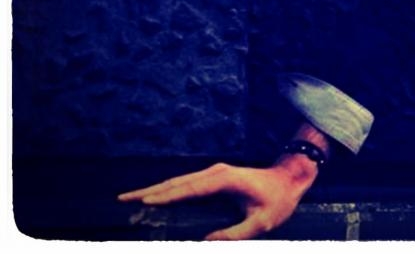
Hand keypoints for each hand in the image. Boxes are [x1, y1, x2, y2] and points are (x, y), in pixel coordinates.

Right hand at [118, 154, 318, 239]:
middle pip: (176, 182)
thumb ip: (235, 235)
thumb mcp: (261, 222)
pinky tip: (155, 197)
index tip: (144, 203)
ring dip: (155, 189)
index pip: (189, 189)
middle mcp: (216, 172)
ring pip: (178, 181)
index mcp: (224, 180)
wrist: (289, 179)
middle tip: (123, 200)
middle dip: (149, 192)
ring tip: (131, 198)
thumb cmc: (277, 201)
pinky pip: (186, 184)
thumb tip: (205, 243)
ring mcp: (214, 173)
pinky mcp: (214, 177)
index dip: (167, 196)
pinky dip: (167, 190)